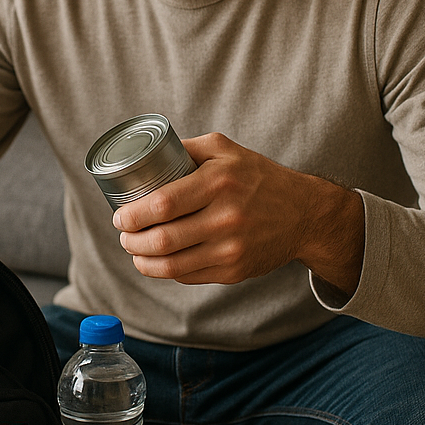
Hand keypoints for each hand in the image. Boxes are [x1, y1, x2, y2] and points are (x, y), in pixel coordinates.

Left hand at [111, 132, 363, 292]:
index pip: (163, 204)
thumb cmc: (260, 177)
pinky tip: (159, 261)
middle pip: (162, 239)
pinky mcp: (235, 272)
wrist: (304, 213)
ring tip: (134, 251)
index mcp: (219, 182)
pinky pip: (189, 276)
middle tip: (123, 234)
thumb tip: (146, 155)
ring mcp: (231, 249)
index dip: (133, 214)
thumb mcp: (227, 149)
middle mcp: (226, 218)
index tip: (119, 215)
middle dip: (131, 240)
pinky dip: (167, 271)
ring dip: (143, 261)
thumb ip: (188, 147)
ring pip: (172, 266)